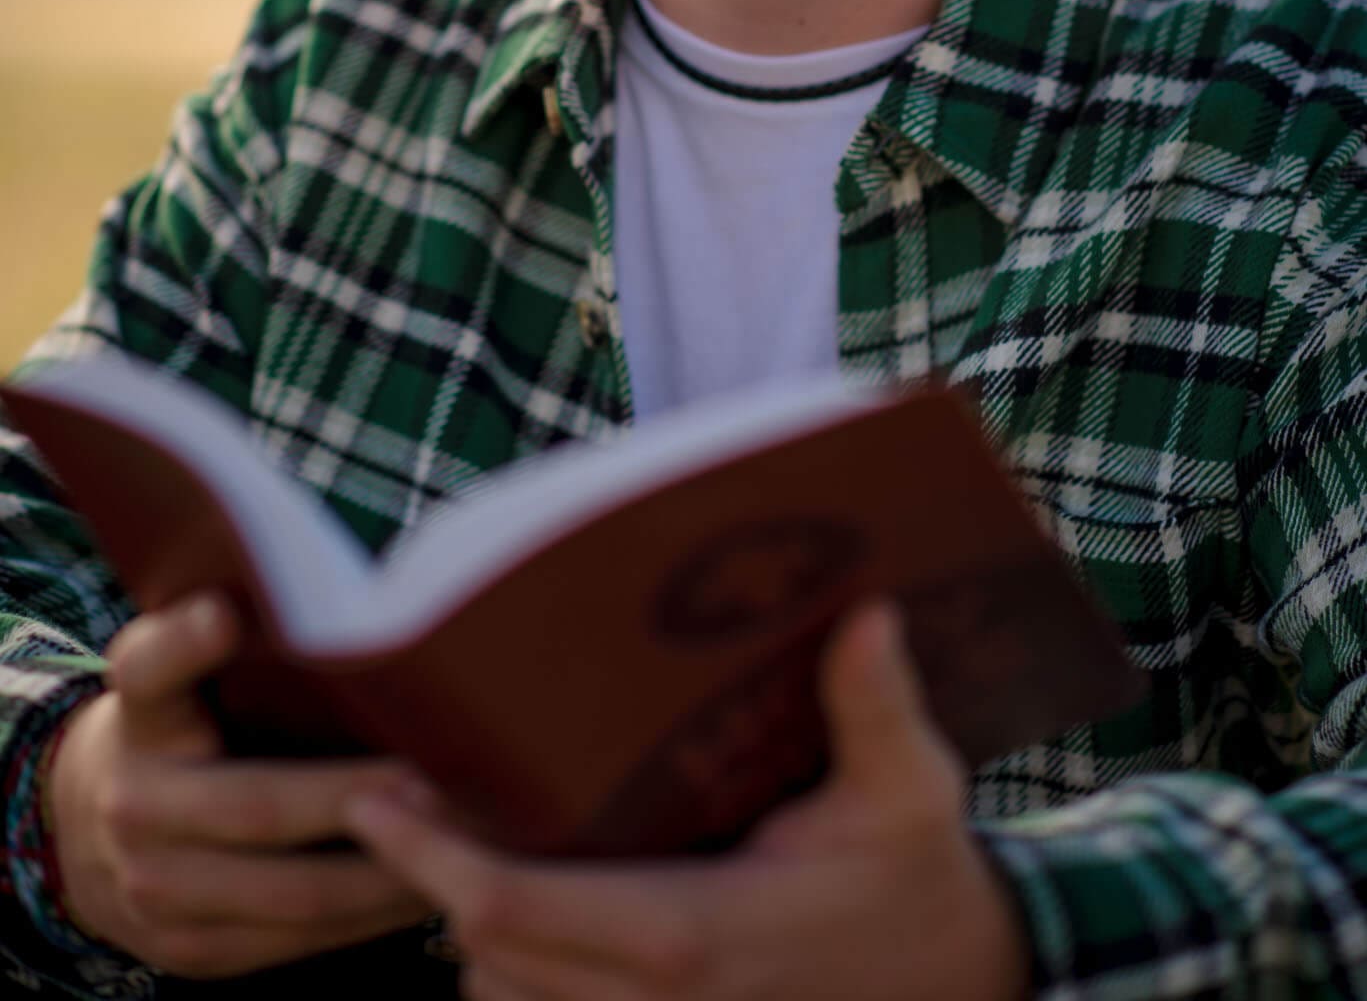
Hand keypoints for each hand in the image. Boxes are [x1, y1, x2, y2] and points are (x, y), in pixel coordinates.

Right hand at [47, 591, 436, 979]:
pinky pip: (298, 943)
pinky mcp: (191, 950)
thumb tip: (340, 590)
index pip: (150, 668)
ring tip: (463, 840)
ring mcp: (156, 888)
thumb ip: (229, 627)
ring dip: (388, 872)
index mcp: (142, 710)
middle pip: (259, 803)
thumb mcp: (188, 667)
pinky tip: (427, 886)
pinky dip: (371, 919)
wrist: (93, 830)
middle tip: (447, 780)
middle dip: (363, 797)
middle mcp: (134, 802)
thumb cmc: (184, 722)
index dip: (185, 642)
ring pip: (293, 892)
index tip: (224, 615)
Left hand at [344, 599, 1031, 1000]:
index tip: (378, 796)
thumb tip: (868, 610)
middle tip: (396, 795)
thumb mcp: (915, 788)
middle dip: (434, 882)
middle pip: (488, 960)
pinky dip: (518, 980)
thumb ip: (879, 705)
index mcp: (694, 936)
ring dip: (473, 936)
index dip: (432, 858)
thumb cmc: (922, 880)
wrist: (965, 989)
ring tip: (448, 843)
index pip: (515, 912)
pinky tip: (518, 914)